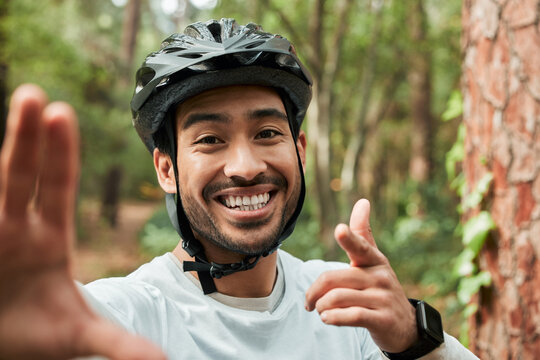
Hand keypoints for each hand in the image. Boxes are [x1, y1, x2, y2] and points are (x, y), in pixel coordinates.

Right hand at [0, 85, 165, 359]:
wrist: (2, 341)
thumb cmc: (35, 331)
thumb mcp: (79, 335)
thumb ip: (119, 345)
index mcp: (46, 240)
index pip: (54, 186)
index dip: (58, 152)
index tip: (63, 112)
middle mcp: (14, 229)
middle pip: (18, 176)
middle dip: (23, 138)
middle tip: (33, 95)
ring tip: (9, 106)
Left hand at [305, 199, 417, 352]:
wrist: (406, 326)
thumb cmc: (380, 288)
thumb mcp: (374, 261)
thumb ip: (362, 235)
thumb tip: (363, 201)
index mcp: (374, 260)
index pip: (360, 246)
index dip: (348, 238)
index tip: (339, 229)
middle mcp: (379, 276)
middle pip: (333, 278)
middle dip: (314, 291)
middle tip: (309, 301)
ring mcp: (382, 298)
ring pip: (338, 298)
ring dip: (322, 306)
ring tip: (320, 311)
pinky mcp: (382, 319)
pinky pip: (351, 316)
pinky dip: (333, 318)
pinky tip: (327, 318)